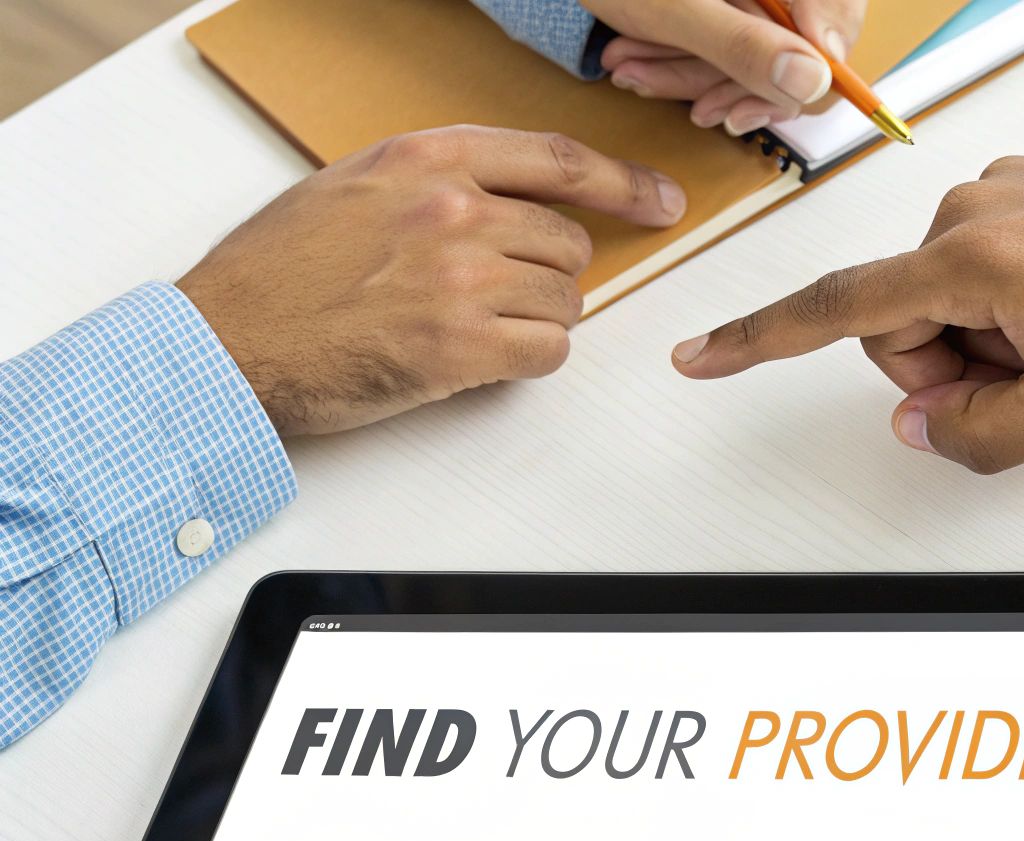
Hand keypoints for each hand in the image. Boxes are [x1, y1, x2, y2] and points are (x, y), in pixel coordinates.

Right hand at [178, 124, 684, 435]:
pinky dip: (529, 361)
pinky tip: (483, 359)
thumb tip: (510, 202)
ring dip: (537, 321)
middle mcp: (452, 211)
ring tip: (475, 329)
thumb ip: (437, 182)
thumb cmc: (278, 272)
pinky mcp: (459, 350)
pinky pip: (548, 353)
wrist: (227, 342)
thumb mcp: (354, 186)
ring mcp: (459, 280)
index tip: (660, 199)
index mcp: (427, 159)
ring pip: (565, 301)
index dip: (624, 182)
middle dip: (550, 274)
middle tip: (502, 296)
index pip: (559, 160)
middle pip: (568, 243)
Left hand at [586, 0, 864, 134]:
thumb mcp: (675, 7)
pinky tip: (637, 63)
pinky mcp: (722, 3)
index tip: (785, 95)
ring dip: (693, 75)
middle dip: (737, 82)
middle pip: (796, 43)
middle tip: (699, 108)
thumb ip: (744, 45)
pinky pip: (721, 41)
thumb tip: (812, 83)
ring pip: (751, 49)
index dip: (822, 65)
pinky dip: (680, 59)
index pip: (838, 16)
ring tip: (636, 74)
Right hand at [670, 129, 1023, 472]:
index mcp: (967, 258)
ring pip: (944, 304)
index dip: (754, 344)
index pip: (833, 313)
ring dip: (990, 343)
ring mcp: (996, 197)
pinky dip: (1014, 310)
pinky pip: (982, 272)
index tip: (697, 357)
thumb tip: (920, 423)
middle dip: (952, 372)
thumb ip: (976, 435)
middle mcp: (966, 211)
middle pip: (900, 327)